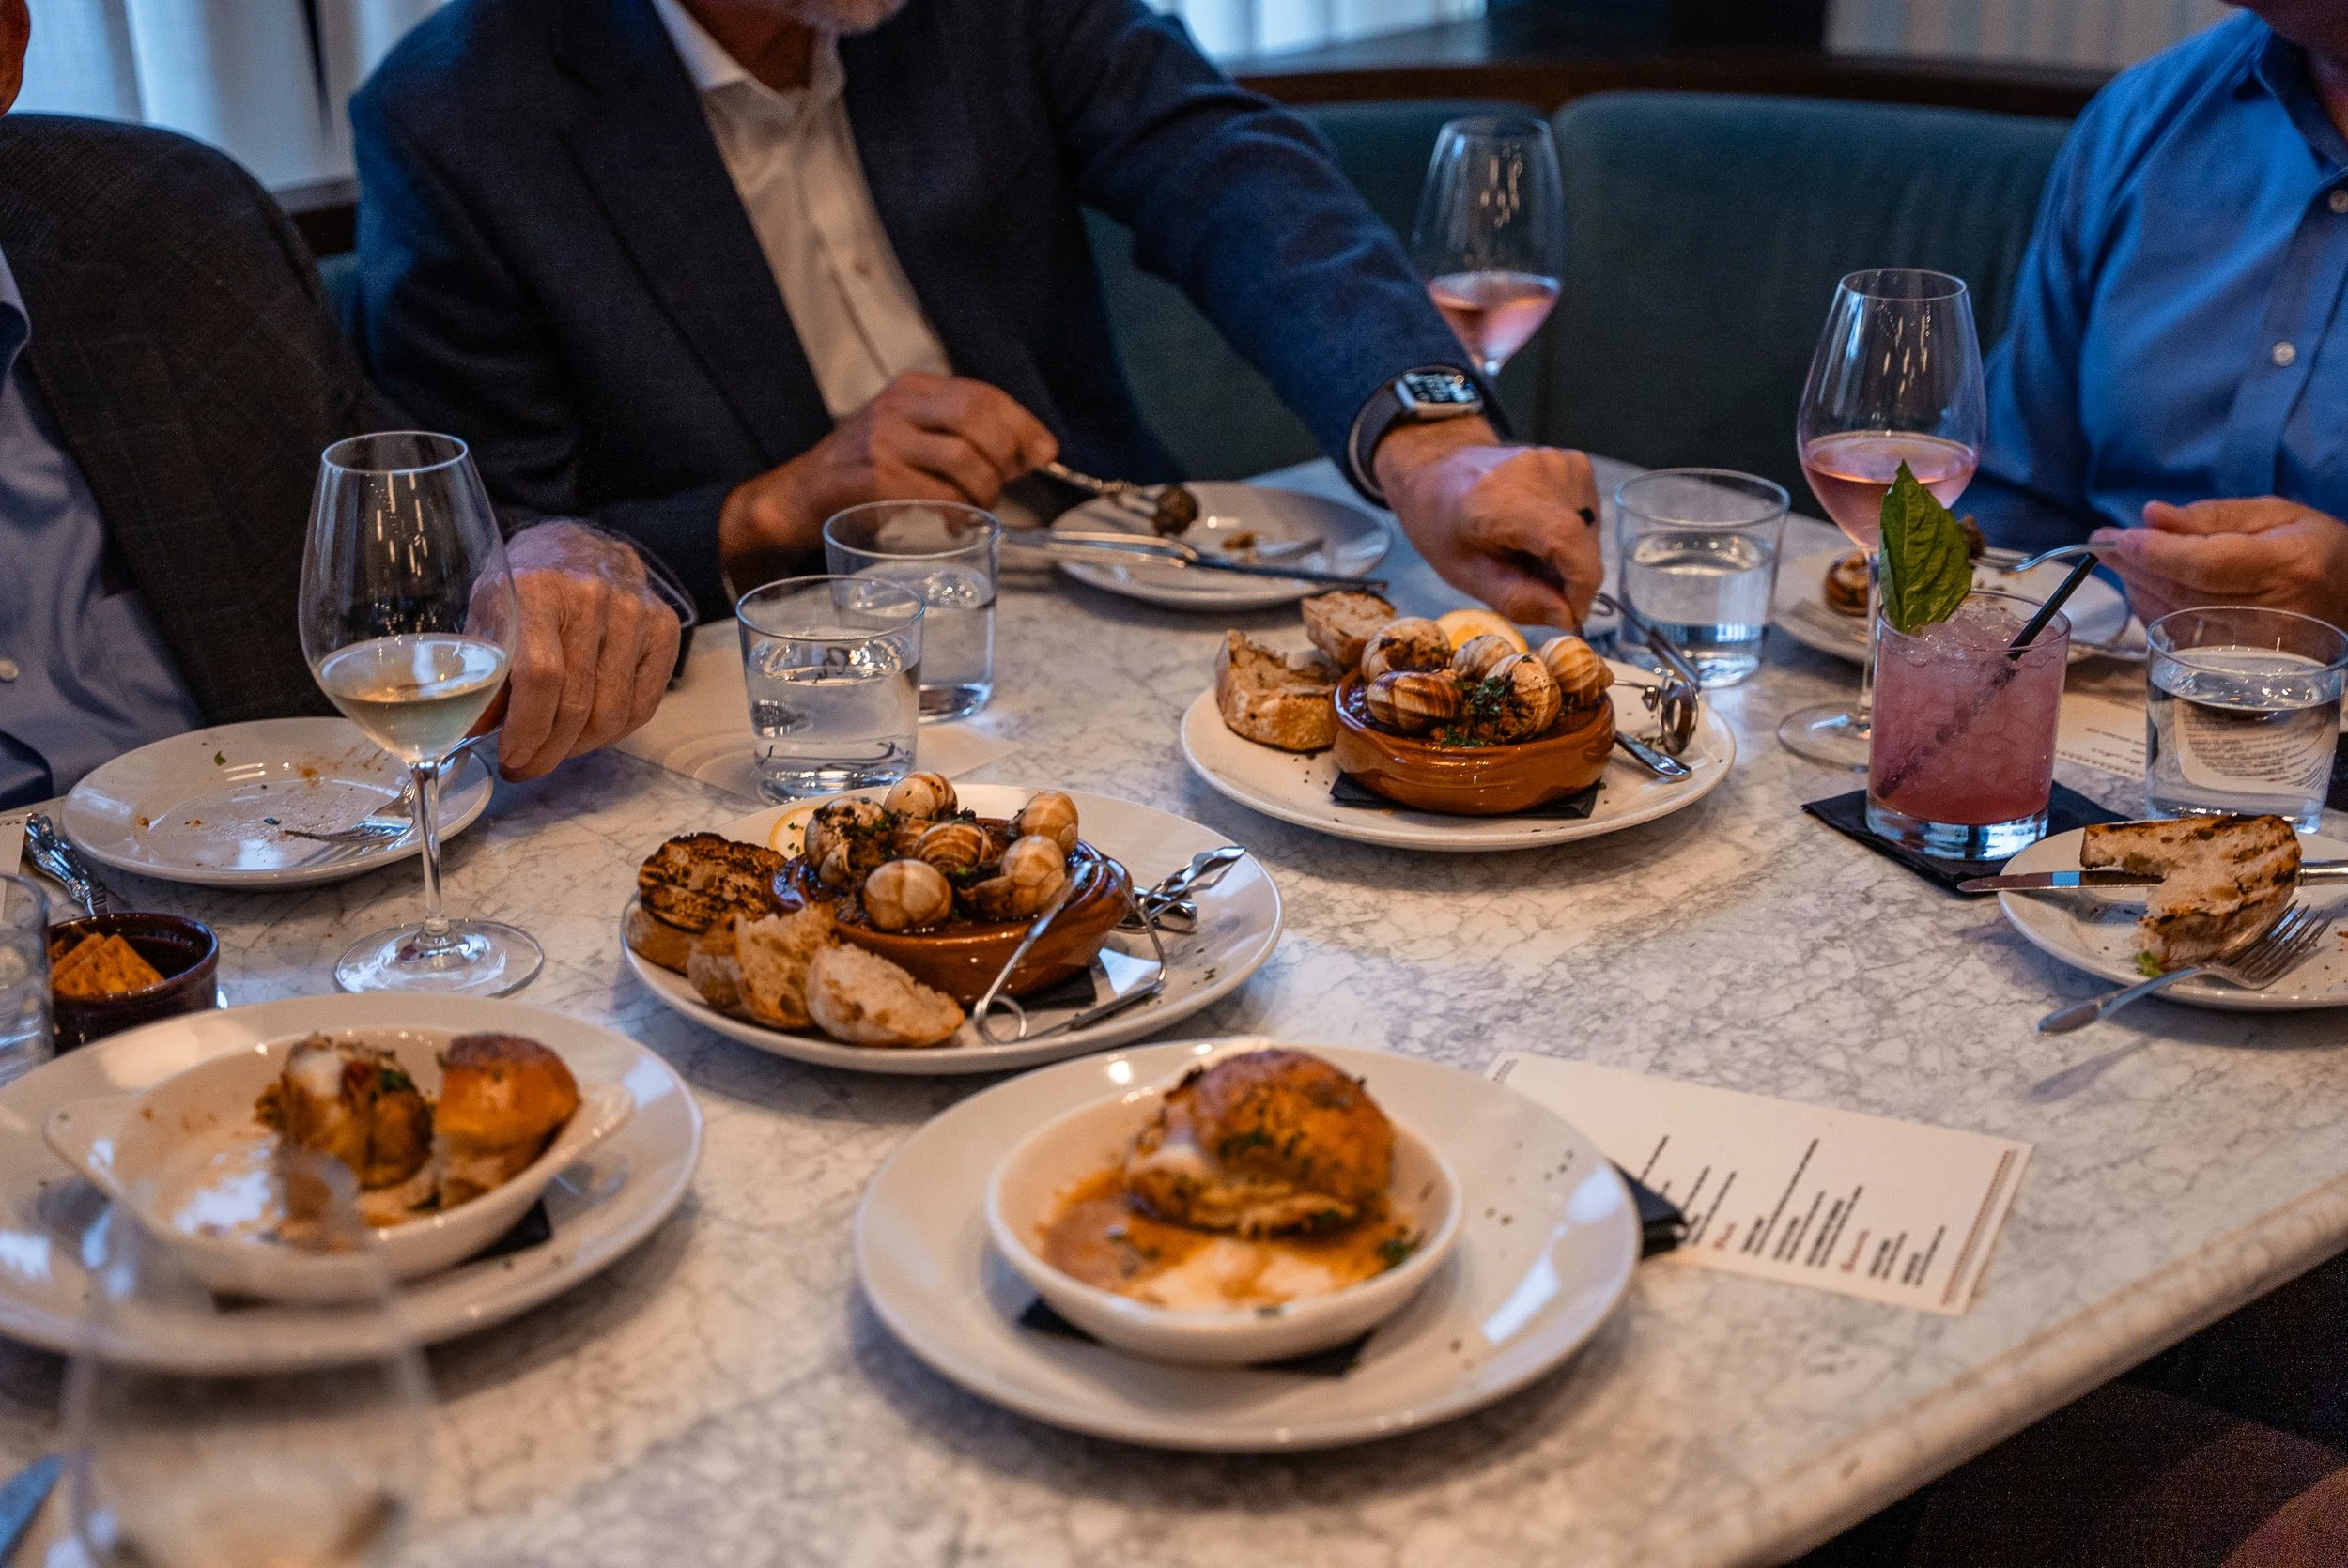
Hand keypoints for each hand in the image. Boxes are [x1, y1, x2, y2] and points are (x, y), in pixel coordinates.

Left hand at [495, 521, 681, 780]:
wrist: (582, 546)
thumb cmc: (527, 585)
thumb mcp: (491, 613)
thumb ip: (483, 668)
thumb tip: (468, 729)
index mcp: (538, 588)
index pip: (541, 676)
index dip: (527, 728)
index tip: (511, 757)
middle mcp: (592, 597)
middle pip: (578, 703)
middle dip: (548, 750)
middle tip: (527, 767)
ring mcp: (635, 612)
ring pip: (612, 712)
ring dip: (580, 747)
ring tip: (555, 750)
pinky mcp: (665, 627)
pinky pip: (643, 705)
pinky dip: (614, 732)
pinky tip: (588, 733)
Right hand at [718, 371, 1057, 587]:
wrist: (798, 497)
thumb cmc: (862, 472)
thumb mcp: (910, 436)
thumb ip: (963, 436)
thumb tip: (1031, 452)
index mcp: (912, 388)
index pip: (983, 395)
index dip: (1022, 424)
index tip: (1045, 451)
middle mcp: (898, 406)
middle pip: (979, 420)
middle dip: (1006, 457)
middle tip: (1004, 484)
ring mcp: (884, 440)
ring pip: (965, 460)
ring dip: (985, 491)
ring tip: (978, 507)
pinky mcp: (875, 478)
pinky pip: (940, 496)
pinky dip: (960, 513)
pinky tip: (958, 523)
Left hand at [1377, 421, 1604, 628]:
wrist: (1439, 470)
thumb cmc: (1444, 525)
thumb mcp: (1465, 573)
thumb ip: (1516, 599)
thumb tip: (1567, 617)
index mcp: (1502, 499)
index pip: (1567, 538)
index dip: (1580, 583)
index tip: (1572, 613)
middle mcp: (1540, 472)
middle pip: (1583, 541)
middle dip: (1570, 578)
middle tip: (1533, 584)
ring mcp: (1561, 462)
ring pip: (1590, 533)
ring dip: (1569, 557)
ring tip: (1527, 553)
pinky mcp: (1574, 462)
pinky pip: (1588, 516)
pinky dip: (1570, 536)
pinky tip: (1537, 533)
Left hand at [2091, 497, 2347, 625]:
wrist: (2347, 597)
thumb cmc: (2313, 549)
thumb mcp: (2274, 515)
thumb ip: (2211, 517)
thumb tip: (2151, 516)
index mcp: (2288, 567)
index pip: (2207, 565)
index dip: (2157, 552)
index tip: (2119, 537)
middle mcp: (2272, 614)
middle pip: (2183, 592)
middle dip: (2135, 565)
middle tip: (2104, 542)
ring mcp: (2255, 649)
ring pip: (2174, 617)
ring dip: (2137, 585)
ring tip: (2119, 558)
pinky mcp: (2240, 665)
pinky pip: (2177, 637)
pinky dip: (2151, 608)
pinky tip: (2140, 585)